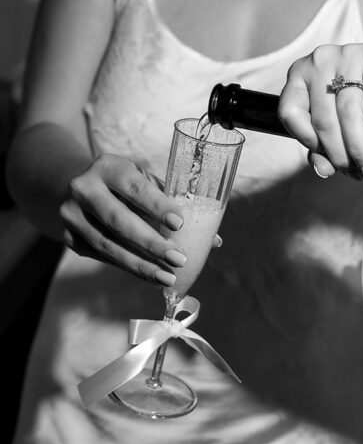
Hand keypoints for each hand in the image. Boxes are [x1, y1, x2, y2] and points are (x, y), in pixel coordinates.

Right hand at [60, 153, 188, 286]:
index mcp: (108, 166)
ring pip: (108, 245)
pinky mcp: (70, 237)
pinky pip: (102, 256)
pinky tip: (150, 275)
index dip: (157, 205)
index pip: (134, 187)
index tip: (179, 224)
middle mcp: (84, 188)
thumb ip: (172, 204)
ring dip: (141, 264)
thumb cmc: (123, 186)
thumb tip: (212, 240)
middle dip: (151, 243)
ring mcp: (72, 214)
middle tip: (179, 259)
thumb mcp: (142, 182)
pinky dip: (128, 267)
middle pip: (118, 220)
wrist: (75, 188)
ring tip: (167, 277)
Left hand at [278, 41, 362, 181]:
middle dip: (342, 155)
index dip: (308, 142)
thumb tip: (322, 169)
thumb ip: (323, 148)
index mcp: (300, 75)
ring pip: (349, 111)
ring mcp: (349, 53)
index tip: (329, 161)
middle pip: (323, 118)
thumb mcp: (339, 128)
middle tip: (360, 173)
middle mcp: (320, 60)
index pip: (290, 113)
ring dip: (362, 147)